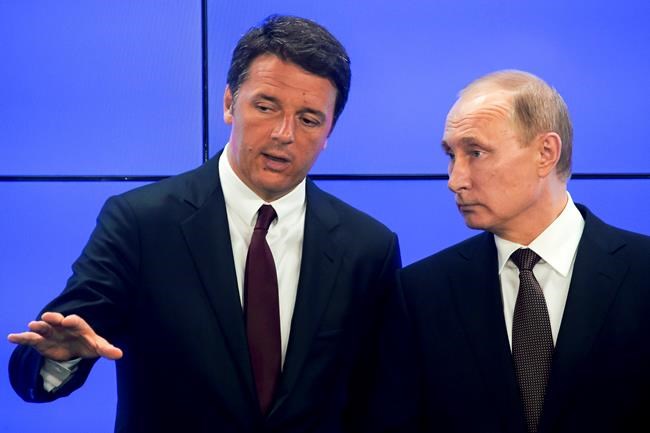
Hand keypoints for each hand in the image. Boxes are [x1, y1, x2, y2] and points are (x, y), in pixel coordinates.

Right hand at [7, 312, 122, 361]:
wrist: (75, 347)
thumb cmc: (88, 344)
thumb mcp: (98, 346)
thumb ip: (107, 349)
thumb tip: (120, 354)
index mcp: (78, 326)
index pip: (76, 321)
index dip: (72, 321)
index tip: (67, 320)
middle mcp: (62, 326)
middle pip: (57, 321)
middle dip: (52, 319)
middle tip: (46, 317)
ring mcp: (50, 333)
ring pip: (43, 329)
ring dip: (37, 327)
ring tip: (31, 326)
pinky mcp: (41, 342)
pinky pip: (30, 339)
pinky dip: (21, 338)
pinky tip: (11, 337)